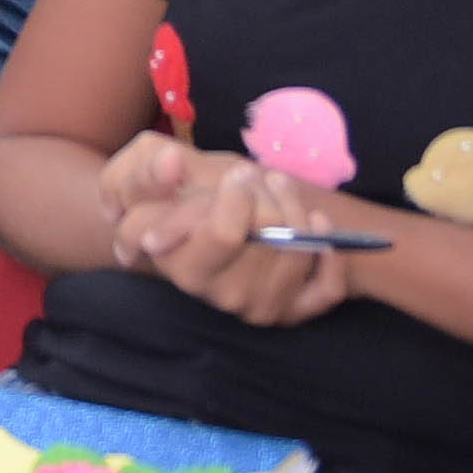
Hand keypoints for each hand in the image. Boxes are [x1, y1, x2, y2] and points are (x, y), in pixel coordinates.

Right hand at [116, 155, 354, 328]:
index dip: (236, 195)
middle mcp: (219, 294)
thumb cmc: (171, 194)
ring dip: (295, 206)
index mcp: (181, 265)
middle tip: (255, 178)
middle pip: (269, 232)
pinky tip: (316, 224)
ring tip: (277, 190)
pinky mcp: (291, 311)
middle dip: (267, 193)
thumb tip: (171, 162)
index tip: (235, 177)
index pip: (225, 233)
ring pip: (299, 248)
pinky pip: (326, 288)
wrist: (197, 221)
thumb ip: (146, 170)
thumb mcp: (143, 172)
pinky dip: (329, 253)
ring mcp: (256, 306)